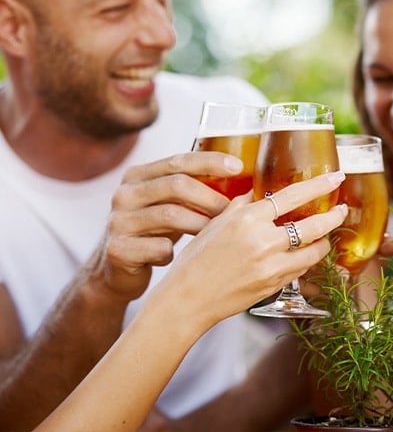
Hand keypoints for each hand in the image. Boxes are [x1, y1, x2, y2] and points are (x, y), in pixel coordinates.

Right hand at [89, 151, 243, 300]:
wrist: (115, 271)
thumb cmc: (152, 232)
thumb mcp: (167, 205)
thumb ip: (191, 189)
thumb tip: (238, 180)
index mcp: (137, 176)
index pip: (178, 160)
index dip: (210, 161)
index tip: (238, 166)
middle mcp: (124, 194)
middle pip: (176, 185)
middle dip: (211, 197)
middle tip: (232, 210)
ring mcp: (118, 221)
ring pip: (171, 215)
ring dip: (201, 224)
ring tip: (217, 234)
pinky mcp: (117, 249)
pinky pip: (160, 248)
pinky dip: (177, 253)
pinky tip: (179, 259)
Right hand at [151, 171, 347, 325]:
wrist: (189, 299)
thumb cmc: (196, 260)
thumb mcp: (215, 224)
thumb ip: (240, 206)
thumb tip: (257, 194)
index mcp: (247, 219)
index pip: (292, 196)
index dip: (319, 185)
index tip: (336, 178)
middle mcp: (263, 241)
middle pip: (313, 225)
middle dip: (333, 216)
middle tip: (341, 209)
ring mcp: (271, 266)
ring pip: (313, 251)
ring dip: (324, 241)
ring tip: (325, 235)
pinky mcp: (274, 285)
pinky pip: (301, 269)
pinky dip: (307, 259)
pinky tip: (304, 254)